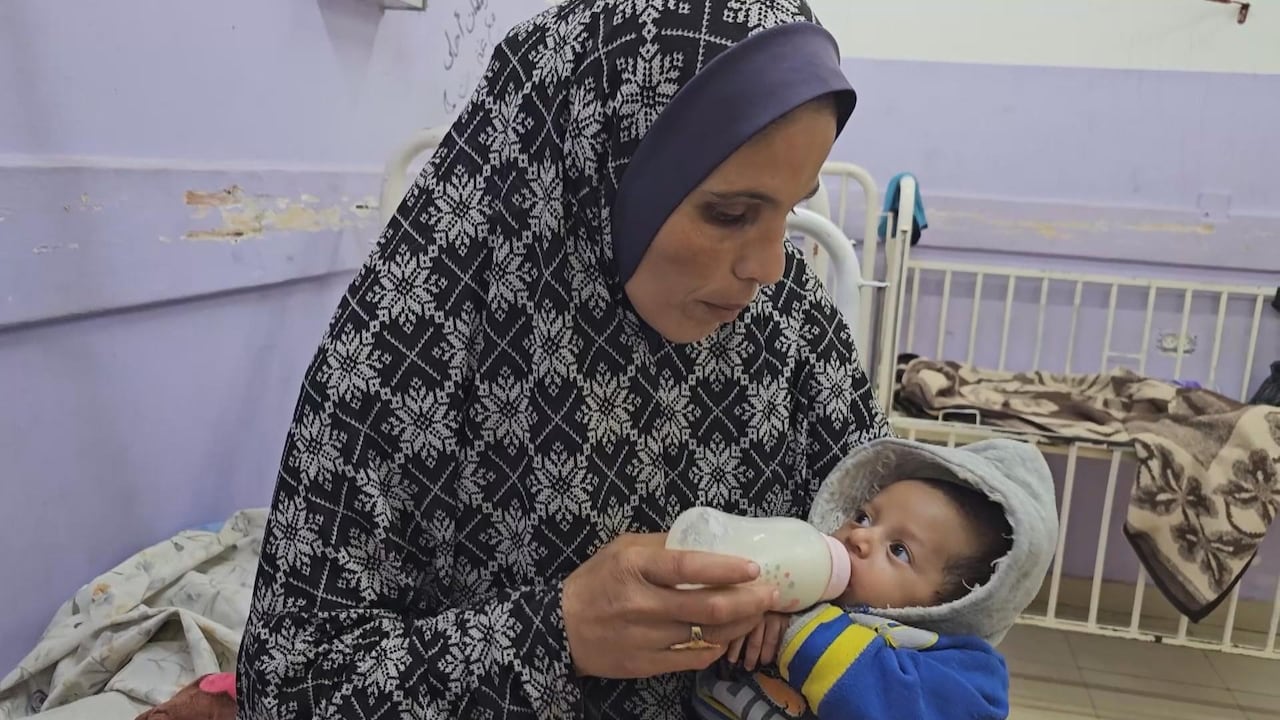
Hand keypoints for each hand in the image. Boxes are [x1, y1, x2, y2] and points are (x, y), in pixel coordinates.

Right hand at [561, 533, 778, 678]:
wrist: (560, 627)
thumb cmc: (596, 581)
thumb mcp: (622, 549)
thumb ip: (662, 544)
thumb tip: (707, 539)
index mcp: (635, 567)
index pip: (688, 566)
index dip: (725, 568)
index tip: (753, 567)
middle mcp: (642, 603)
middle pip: (708, 607)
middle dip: (749, 601)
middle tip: (770, 593)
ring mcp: (645, 637)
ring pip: (707, 635)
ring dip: (740, 624)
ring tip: (756, 613)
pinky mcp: (647, 664)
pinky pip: (694, 658)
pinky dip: (717, 646)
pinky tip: (727, 635)